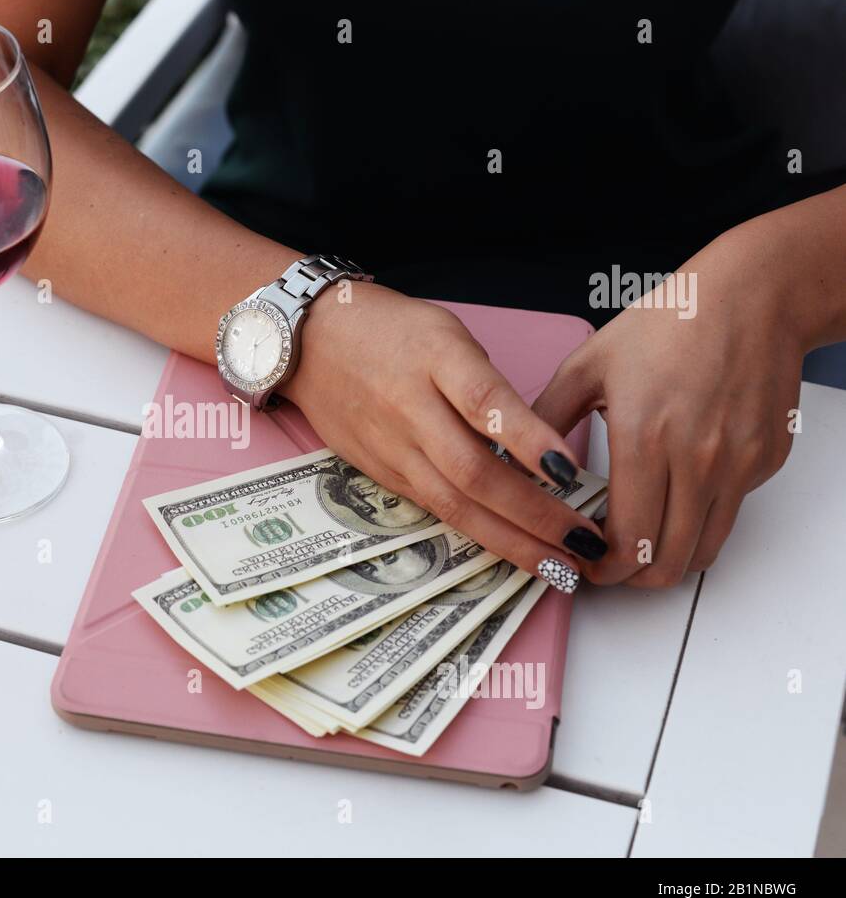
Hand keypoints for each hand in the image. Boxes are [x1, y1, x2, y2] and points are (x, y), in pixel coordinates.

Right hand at [282, 282, 607, 591]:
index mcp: (435, 359)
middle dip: (534, 514)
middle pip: (474, 472)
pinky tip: (515, 552)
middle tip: (585, 542)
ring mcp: (392, 448)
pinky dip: (479, 535)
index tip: (570, 470)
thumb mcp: (447, 333)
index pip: (483, 402)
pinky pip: (435, 510)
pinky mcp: (381, 474)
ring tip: (561, 566)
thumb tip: (539, 446)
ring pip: (454, 505)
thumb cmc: (390, 331)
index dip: (528, 439)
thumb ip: (488, 384)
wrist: (311, 341)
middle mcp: (410, 409)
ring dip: (512, 541)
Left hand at [532, 224, 806, 586]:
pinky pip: (728, 513)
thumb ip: (544, 418)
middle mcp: (696, 459)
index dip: (600, 567)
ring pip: (702, 550)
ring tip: (638, 546)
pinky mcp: (765, 461)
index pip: (624, 540)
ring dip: (667, 561)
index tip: (583, 564)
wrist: (753, 296)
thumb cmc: (670, 322)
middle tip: (607, 566)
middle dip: (629, 578)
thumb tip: (509, 457)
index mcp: (643, 438)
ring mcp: (737, 464)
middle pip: (664, 561)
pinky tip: (675, 494)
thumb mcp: (587, 364)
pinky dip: (699, 519)